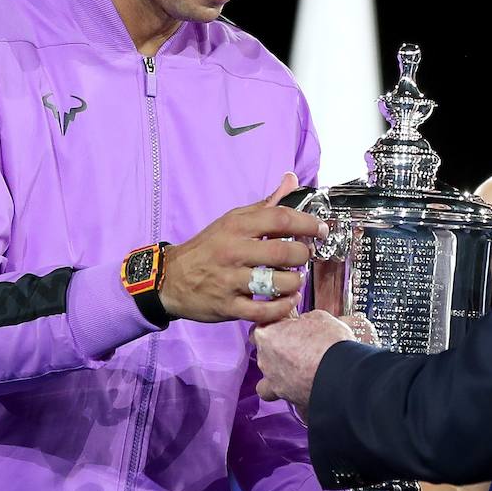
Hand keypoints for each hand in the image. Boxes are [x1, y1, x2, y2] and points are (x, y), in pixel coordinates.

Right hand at [159, 172, 326, 324]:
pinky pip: (264, 310)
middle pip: (284, 252)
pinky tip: (287, 300)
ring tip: (294, 280)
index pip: (280, 219)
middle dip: (303, 255)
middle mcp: (234, 251)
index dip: (307, 224)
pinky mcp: (228, 306)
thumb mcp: (232, 220)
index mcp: (237, 226)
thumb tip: (291, 180)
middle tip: (303, 257)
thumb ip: (265, 204)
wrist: (170, 277)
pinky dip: (283, 307)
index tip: (320, 230)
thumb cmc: (209, 247)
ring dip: (295, 283)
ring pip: (278, 283)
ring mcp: (231, 280)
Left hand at [252, 310, 355, 411]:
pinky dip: (294, 393)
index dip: (276, 327)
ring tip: (299, 370)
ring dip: (280, 375)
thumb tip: (304, 323)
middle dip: (279, 350)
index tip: (289, 327)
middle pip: (264, 354)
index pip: (259, 329)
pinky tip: (306, 386)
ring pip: (268, 381)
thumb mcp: (318, 317)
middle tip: (300, 345)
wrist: (343, 374)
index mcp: (266, 336)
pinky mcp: (290, 401)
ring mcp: (275, 383)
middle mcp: (265, 361)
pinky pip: (288, 398)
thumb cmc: (329, 344)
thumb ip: (302, 320)